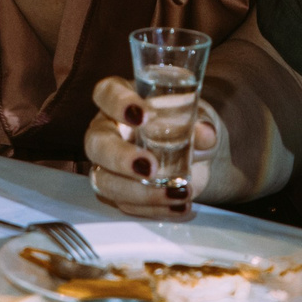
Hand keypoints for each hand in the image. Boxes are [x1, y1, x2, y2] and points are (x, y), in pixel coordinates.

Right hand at [84, 75, 218, 220]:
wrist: (200, 158)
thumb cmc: (189, 124)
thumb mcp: (200, 117)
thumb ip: (202, 124)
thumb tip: (205, 134)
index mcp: (122, 99)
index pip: (106, 93)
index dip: (118, 103)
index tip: (143, 115)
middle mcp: (108, 130)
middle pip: (96, 143)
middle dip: (121, 158)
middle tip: (151, 167)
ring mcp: (108, 164)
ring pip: (105, 181)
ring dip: (140, 192)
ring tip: (176, 192)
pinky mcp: (119, 191)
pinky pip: (125, 204)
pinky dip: (153, 208)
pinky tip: (177, 205)